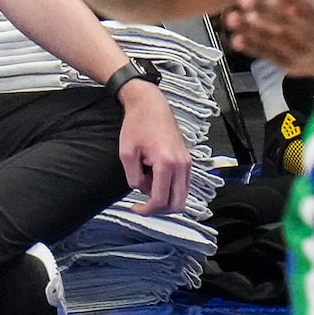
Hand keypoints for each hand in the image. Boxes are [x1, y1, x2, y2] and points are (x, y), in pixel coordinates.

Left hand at [115, 79, 191, 214]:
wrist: (151, 103)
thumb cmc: (138, 123)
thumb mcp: (126, 154)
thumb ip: (133, 178)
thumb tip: (142, 190)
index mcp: (166, 162)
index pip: (161, 201)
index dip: (146, 211)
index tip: (134, 208)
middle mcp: (181, 163)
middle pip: (177, 204)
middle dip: (159, 210)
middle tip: (143, 204)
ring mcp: (187, 161)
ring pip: (183, 195)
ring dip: (166, 198)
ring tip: (149, 185)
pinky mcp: (187, 158)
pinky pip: (183, 184)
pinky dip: (171, 188)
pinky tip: (156, 178)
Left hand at [224, 0, 313, 77]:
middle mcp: (309, 31)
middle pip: (283, 19)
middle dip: (262, 9)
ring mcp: (299, 50)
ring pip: (272, 38)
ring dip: (251, 29)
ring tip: (232, 18)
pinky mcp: (288, 64)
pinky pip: (268, 55)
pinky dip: (251, 47)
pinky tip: (236, 39)